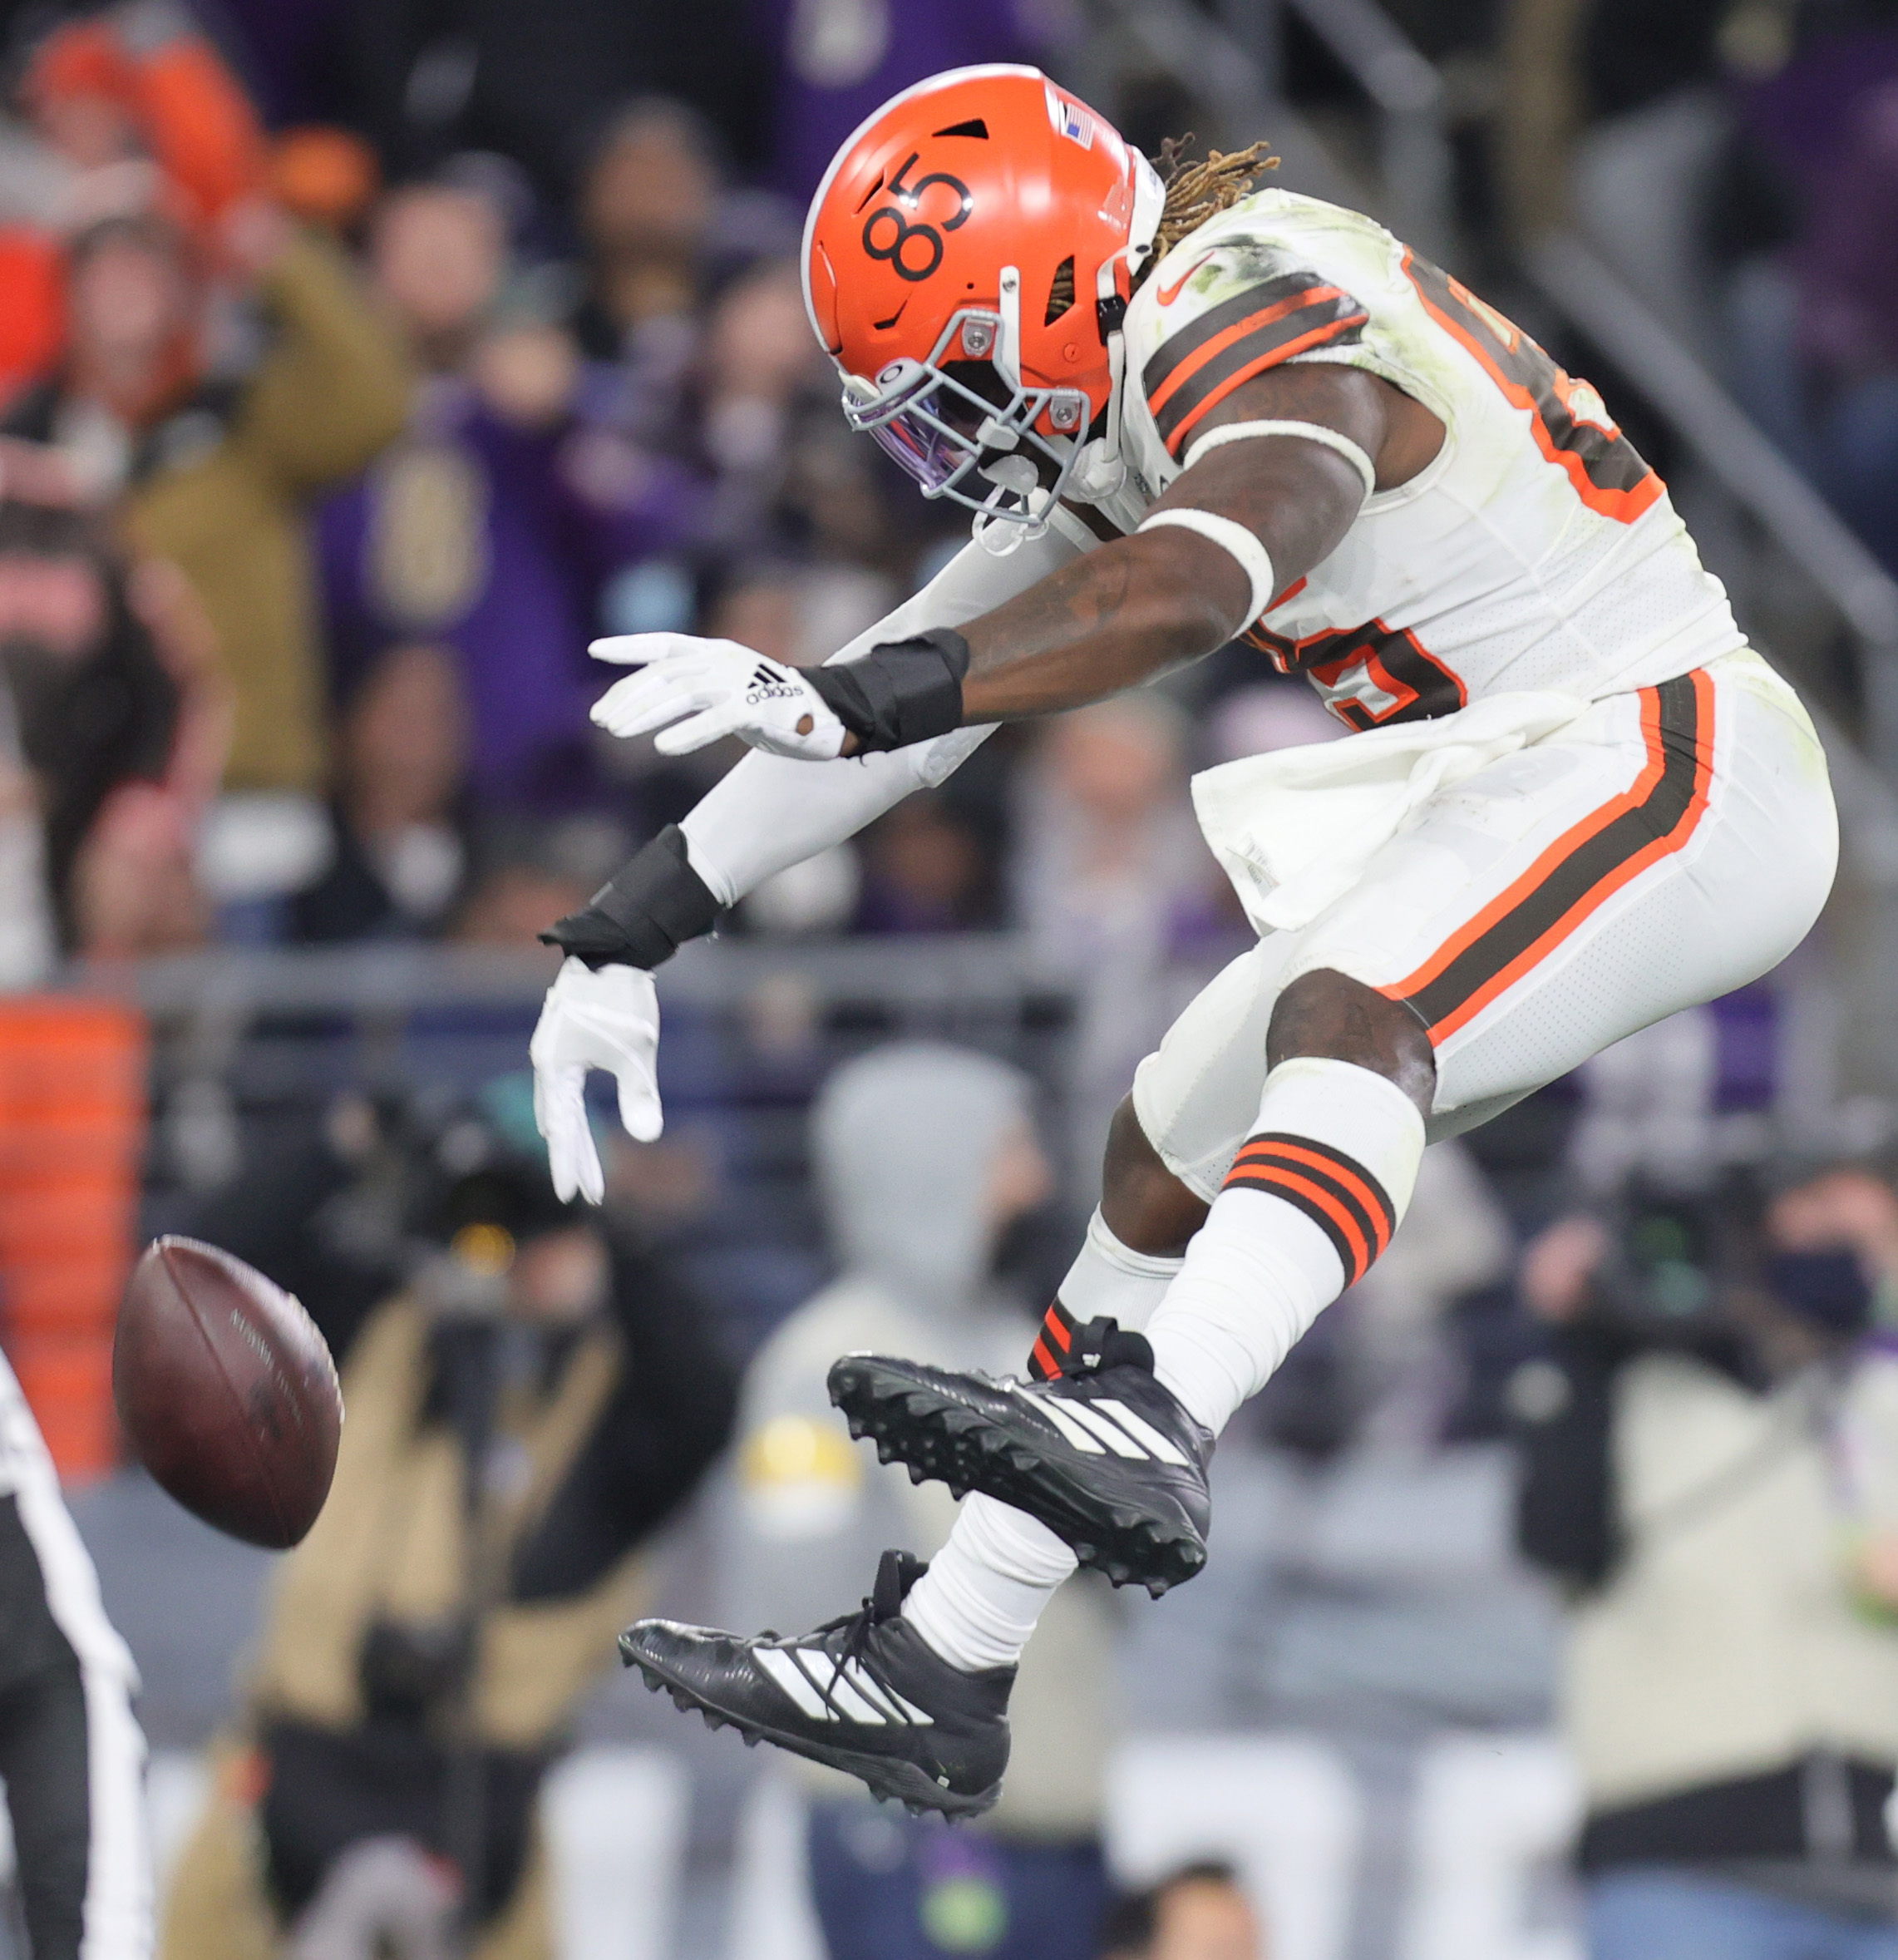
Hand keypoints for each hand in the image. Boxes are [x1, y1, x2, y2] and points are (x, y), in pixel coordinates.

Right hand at [529, 958, 662, 1204]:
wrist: (614, 949)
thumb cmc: (624, 1000)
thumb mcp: (638, 1052)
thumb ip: (640, 1095)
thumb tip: (648, 1138)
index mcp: (555, 1067)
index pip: (563, 1130)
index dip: (571, 1165)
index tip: (577, 1196)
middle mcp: (545, 1062)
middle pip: (556, 1124)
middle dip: (573, 1159)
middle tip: (586, 1195)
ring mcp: (550, 1052)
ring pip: (556, 1107)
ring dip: (571, 1138)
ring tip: (582, 1169)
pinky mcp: (560, 1043)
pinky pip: (560, 1089)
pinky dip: (569, 1113)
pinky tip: (574, 1124)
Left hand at [589, 633, 847, 759]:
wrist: (829, 717)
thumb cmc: (774, 707)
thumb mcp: (729, 689)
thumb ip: (695, 689)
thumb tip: (648, 703)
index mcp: (717, 652)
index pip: (666, 643)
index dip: (630, 645)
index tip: (595, 650)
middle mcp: (725, 661)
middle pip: (666, 673)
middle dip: (628, 695)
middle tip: (600, 720)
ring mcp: (743, 683)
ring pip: (683, 692)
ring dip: (645, 713)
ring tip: (617, 731)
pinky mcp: (759, 709)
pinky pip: (718, 720)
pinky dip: (688, 733)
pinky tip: (663, 747)